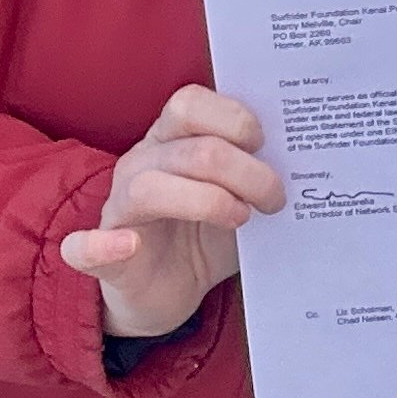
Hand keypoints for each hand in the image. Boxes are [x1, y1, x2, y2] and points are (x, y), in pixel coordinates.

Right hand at [57, 86, 282, 340]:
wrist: (169, 293)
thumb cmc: (209, 235)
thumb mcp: (240, 198)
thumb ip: (261, 172)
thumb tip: (313, 157)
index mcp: (172, 140)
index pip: (191, 104)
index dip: (235, 119)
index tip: (267, 145)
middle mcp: (142, 165)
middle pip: (192, 149)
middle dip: (247, 171)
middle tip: (275, 199)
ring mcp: (120, 209)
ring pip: (152, 187)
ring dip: (210, 202)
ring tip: (243, 219)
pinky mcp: (104, 257)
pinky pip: (84, 247)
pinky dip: (99, 245)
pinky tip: (127, 245)